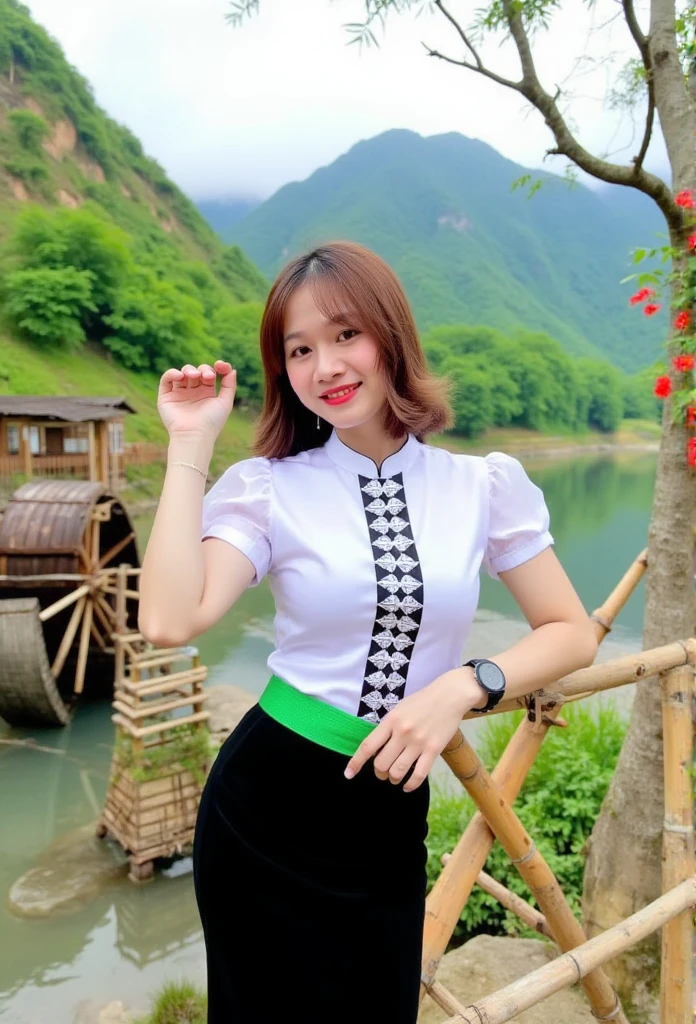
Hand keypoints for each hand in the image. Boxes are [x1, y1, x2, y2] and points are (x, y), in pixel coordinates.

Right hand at [157, 360, 236, 441]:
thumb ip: (230, 385)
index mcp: (207, 394)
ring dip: (189, 369)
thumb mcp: (225, 402)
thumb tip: (232, 369)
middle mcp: (192, 393)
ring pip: (182, 373)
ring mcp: (179, 394)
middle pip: (197, 371)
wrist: (194, 435)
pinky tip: (180, 376)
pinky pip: (166, 379)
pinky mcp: (166, 397)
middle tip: (207, 376)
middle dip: (203, 369)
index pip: (210, 374)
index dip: (216, 367)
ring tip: (193, 375)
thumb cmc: (211, 421)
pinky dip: (172, 373)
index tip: (220, 365)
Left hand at [344, 668, 485, 792]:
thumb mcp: (398, 709)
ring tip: (394, 777)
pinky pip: (418, 775)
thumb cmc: (421, 702)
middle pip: (381, 764)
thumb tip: (374, 750)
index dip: (356, 763)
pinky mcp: (434, 750)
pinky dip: (410, 785)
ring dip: (392, 779)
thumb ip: (386, 728)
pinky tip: (407, 786)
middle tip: (382, 771)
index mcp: (391, 720)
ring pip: (397, 772)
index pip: (368, 746)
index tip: (348, 774)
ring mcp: (418, 742)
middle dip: (379, 772)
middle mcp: (402, 733)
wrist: (449, 695)